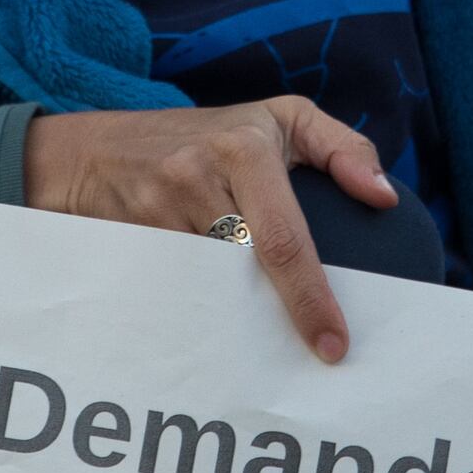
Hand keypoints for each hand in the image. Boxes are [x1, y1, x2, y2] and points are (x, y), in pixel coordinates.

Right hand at [25, 96, 397, 361]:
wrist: (90, 151)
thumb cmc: (208, 135)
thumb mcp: (281, 118)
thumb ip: (343, 148)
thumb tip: (382, 197)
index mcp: (244, 148)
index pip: (284, 238)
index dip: (311, 296)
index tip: (335, 342)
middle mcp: (197, 177)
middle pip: (247, 271)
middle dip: (282, 319)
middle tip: (315, 354)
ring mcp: (157, 213)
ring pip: (214, 290)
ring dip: (243, 319)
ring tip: (267, 344)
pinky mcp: (129, 244)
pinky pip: (179, 295)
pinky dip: (205, 314)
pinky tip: (222, 330)